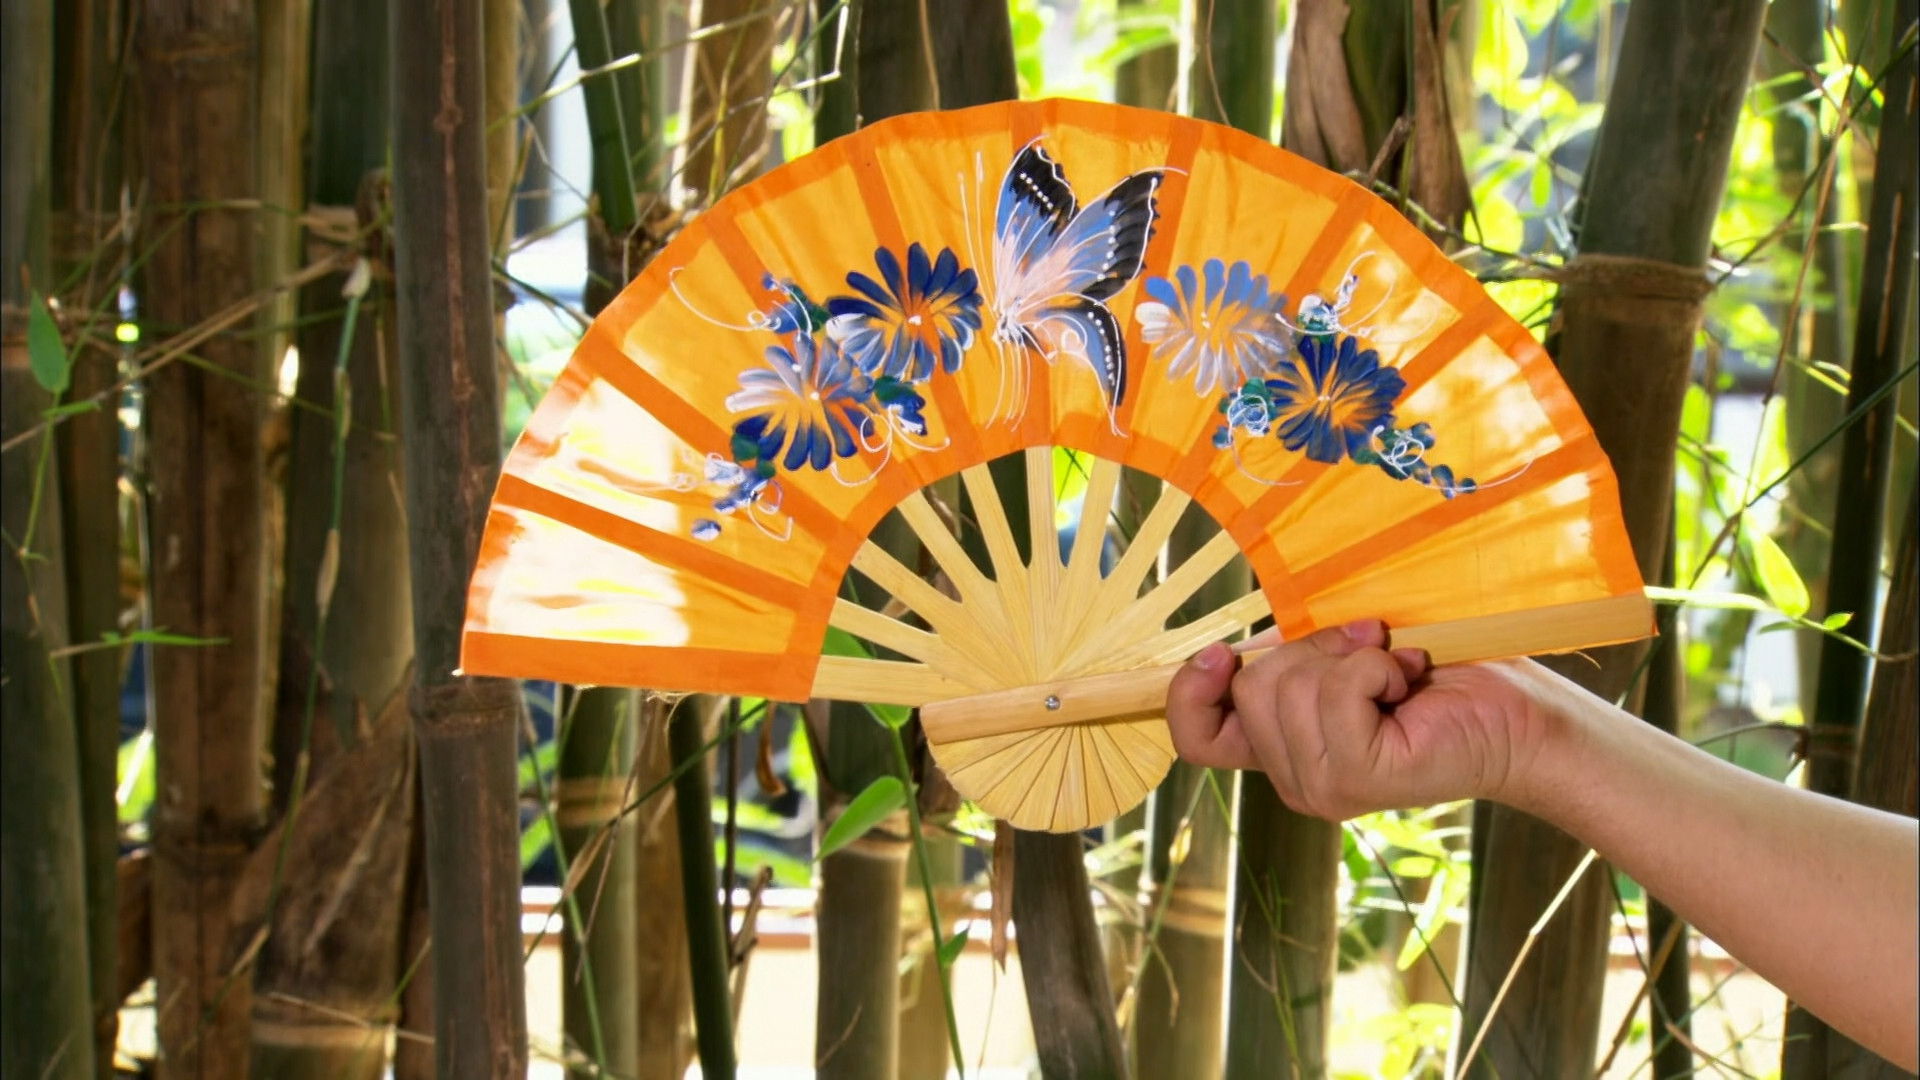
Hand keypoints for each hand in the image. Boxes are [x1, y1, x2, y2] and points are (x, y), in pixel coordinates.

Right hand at [1165, 619, 1557, 818]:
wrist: (1520, 717)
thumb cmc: (1441, 679)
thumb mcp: (1341, 659)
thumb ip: (1289, 660)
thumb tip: (1238, 646)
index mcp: (1282, 752)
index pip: (1197, 738)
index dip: (1189, 691)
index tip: (1222, 652)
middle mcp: (1295, 780)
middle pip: (1250, 685)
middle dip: (1311, 646)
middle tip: (1372, 652)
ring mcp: (1323, 786)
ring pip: (1289, 684)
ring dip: (1351, 656)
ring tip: (1397, 672)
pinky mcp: (1360, 776)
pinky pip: (1338, 691)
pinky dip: (1375, 667)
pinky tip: (1407, 684)